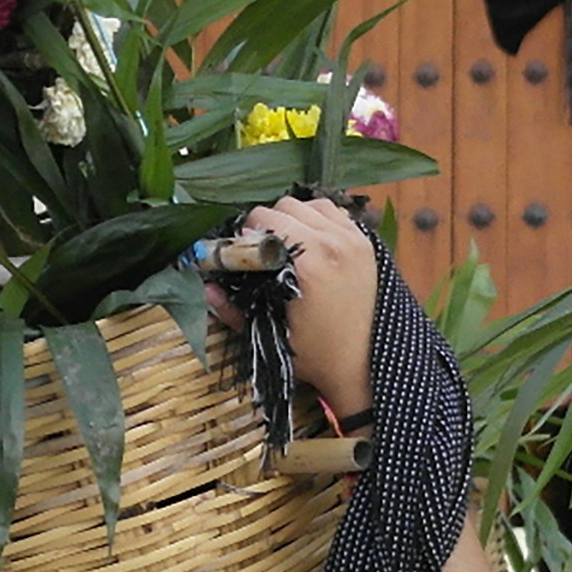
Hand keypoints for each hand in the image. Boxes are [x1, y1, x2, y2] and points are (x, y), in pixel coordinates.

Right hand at [249, 196, 374, 423]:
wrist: (361, 367)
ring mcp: (354, 240)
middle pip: (285, 206)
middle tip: (262, 252)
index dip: (246, 235)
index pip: (264, 219)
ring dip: (294, 219)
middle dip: (267, 224)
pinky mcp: (366, 243)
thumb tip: (206, 289)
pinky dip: (318, 220)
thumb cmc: (315, 356)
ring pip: (310, 204)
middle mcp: (334, 242)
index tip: (243, 255)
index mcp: (310, 262)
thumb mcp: (269, 335)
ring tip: (287, 245)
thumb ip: (234, 310)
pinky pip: (335, 213)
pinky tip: (310, 243)